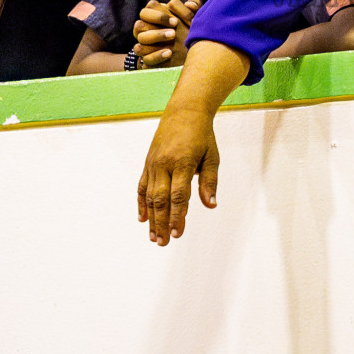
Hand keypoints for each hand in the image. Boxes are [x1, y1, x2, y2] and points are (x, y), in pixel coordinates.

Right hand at [132, 0, 198, 68]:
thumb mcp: (193, 18)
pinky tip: (169, 52)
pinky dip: (157, 55)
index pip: (149, 7)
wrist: (187, 54)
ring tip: (174, 36)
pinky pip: (145, 58)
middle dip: (157, 23)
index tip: (176, 21)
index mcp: (155, 14)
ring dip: (157, 36)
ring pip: (141, 39)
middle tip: (175, 26)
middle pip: (140, 23)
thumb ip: (194, 6)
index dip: (160, 14)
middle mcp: (145, 29)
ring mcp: (144, 44)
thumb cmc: (188, 30)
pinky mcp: (147, 60)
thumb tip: (189, 4)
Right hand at [138, 103, 218, 245]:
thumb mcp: (212, 156)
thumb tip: (211, 205)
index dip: (177, 216)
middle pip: (160, 199)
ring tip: (153, 237)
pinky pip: (142, 186)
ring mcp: (153, 164)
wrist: (184, 111)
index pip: (178, 195)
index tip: (178, 233)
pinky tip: (143, 219)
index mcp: (182, 163)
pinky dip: (141, 203)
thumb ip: (209, 181)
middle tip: (163, 243)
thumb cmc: (202, 135)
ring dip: (151, 218)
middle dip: (162, 223)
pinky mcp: (148, 163)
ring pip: (149, 196)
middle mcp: (164, 164)